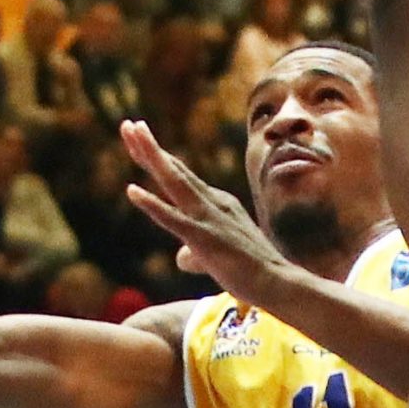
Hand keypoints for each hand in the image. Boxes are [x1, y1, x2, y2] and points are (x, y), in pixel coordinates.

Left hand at [119, 119, 289, 300]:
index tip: (139, 139)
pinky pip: (172, 219)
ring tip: (132, 133)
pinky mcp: (204, 238)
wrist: (279, 283)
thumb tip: (180, 258)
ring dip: (151, 157)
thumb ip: (196, 254)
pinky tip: (131, 191)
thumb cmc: (253, 273)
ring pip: (174, 182)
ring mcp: (208, 218)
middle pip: (175, 170)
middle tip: (129, 124)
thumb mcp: (220, 257)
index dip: (160, 158)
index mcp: (217, 204)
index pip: (182, 177)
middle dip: (150, 146)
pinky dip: (151, 204)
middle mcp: (213, 203)